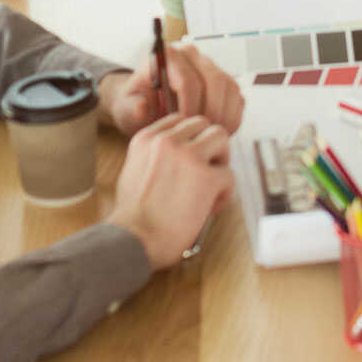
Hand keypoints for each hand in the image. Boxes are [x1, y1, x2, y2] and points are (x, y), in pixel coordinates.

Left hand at [101, 45, 247, 135]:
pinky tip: (220, 134)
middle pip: (215, 80)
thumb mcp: (125, 109)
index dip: (190, 108)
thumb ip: (130, 109)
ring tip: (212, 137)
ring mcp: (210, 66)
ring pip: (229, 87)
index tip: (186, 129)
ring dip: (225, 115)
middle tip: (203, 136)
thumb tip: (141, 106)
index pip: (188, 79)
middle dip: (211, 112)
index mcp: (167, 55)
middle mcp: (191, 55)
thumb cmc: (135, 105)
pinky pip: (236, 96)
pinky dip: (232, 117)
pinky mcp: (222, 80)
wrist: (146, 105)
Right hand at [109, 115, 234, 267]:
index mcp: (147, 138)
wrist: (133, 241)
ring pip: (221, 137)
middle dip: (208, 145)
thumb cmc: (133, 216)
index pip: (179, 120)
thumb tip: (181, 153)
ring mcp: (188, 156)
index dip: (189, 138)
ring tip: (212, 184)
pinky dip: (225, 192)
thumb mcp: (134, 170)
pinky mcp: (207, 177)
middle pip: (203, 124)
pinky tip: (210, 207)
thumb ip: (154, 155)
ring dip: (220, 159)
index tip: (189, 158)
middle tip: (206, 170)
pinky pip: (229, 174)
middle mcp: (167, 141)